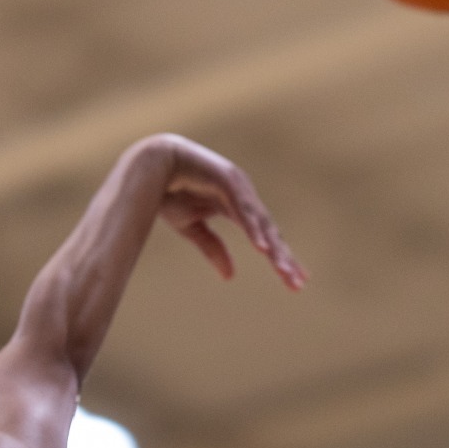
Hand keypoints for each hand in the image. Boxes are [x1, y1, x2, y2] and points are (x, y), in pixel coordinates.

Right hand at [154, 136, 307, 290]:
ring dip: (273, 248)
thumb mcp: (193, 228)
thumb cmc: (170, 192)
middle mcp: (244, 197)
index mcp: (239, 207)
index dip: (279, 257)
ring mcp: (238, 186)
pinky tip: (263, 248)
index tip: (294, 279)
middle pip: (270, 232)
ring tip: (283, 270)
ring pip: (260, 223)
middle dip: (284, 258)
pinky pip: (243, 210)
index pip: (265, 237)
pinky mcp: (228, 180)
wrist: (149, 165)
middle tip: (298, 282)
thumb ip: (213, 248)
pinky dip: (253, 229)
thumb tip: (230, 277)